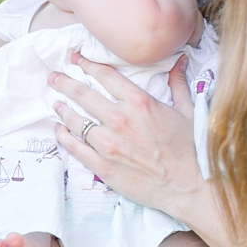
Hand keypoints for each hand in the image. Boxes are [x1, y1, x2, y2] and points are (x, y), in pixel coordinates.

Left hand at [51, 53, 204, 218]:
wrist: (190, 187)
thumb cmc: (191, 150)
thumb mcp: (188, 111)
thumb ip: (178, 84)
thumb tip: (179, 61)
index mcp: (140, 102)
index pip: (105, 75)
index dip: (87, 64)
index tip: (76, 59)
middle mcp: (120, 120)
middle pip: (83, 94)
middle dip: (65, 83)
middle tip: (54, 78)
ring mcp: (108, 144)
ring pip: (75, 120)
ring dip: (62, 109)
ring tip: (56, 103)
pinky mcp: (102, 166)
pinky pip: (74, 147)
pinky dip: (63, 136)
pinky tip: (59, 130)